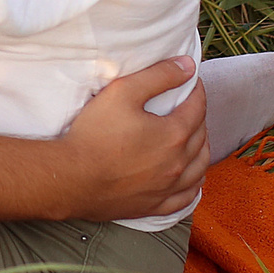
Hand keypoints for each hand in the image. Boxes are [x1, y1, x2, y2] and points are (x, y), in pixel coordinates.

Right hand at [54, 58, 208, 217]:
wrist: (72, 179)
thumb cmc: (94, 135)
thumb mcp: (123, 92)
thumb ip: (158, 76)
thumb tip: (188, 66)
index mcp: (175, 134)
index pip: (197, 107)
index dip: (196, 90)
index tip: (191, 80)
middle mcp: (179, 164)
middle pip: (200, 136)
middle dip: (198, 116)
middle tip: (189, 104)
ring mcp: (168, 188)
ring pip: (199, 168)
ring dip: (201, 150)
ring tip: (195, 138)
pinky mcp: (155, 206)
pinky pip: (186, 198)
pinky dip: (194, 185)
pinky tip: (191, 180)